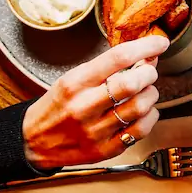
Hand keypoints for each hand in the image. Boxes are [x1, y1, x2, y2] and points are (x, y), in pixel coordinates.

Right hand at [21, 35, 168, 168]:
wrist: (32, 142)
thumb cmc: (56, 106)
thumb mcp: (72, 79)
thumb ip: (106, 69)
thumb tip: (145, 56)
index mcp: (75, 83)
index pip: (118, 57)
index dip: (145, 46)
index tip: (159, 42)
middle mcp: (84, 107)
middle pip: (132, 84)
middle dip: (149, 73)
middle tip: (149, 71)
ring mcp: (95, 131)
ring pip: (140, 107)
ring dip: (151, 94)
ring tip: (145, 91)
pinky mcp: (105, 150)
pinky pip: (141, 130)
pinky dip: (150, 116)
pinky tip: (144, 112)